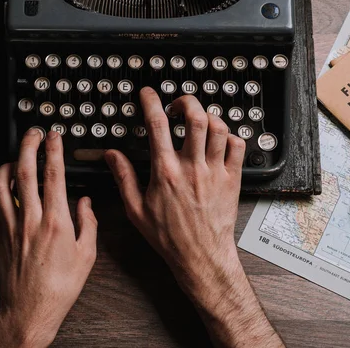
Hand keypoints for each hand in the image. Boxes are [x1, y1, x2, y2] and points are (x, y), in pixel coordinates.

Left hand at [0, 129, 97, 347]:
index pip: (54, 176)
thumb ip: (89, 223)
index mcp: (56, 222)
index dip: (54, 151)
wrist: (29, 310)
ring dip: (9, 163)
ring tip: (15, 156)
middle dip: (29, 146)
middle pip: (26, 172)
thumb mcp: (87, 256)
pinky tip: (4, 183)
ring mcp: (11, 226)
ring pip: (4, 184)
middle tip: (33, 133)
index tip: (55, 137)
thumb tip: (86, 203)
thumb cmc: (59, 287)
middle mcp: (31, 220)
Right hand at [105, 87, 282, 346]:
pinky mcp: (232, 179)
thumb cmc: (169, 237)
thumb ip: (123, 178)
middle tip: (178, 106)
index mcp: (165, 171)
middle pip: (195, 117)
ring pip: (218, 127)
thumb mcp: (136, 210)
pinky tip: (219, 141)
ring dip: (207, 117)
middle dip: (186, 102)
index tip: (147, 94)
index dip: (151, 102)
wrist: (201, 256)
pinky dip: (230, 136)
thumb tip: (111, 155)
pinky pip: (238, 146)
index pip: (157, 125)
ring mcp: (215, 171)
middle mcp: (192, 167)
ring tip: (198, 121)